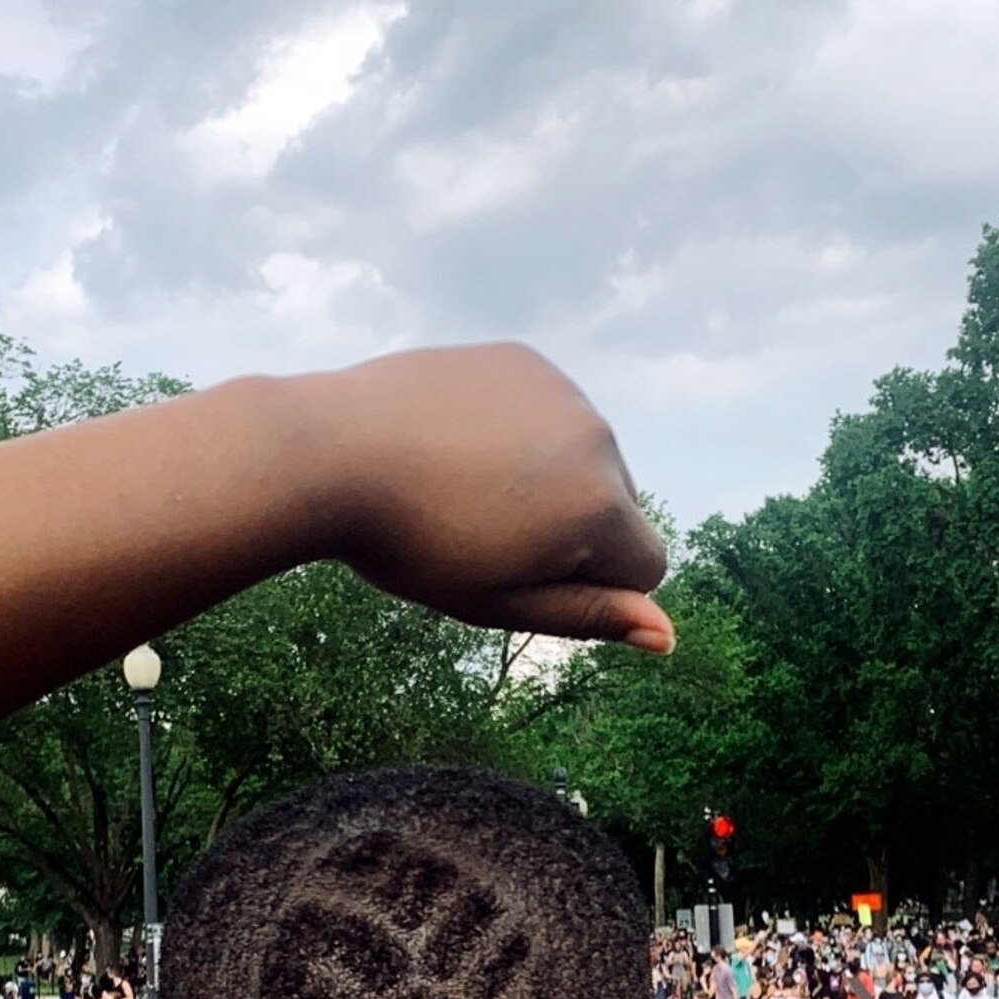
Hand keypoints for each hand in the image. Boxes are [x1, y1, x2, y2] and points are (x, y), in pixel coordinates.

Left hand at [306, 348, 671, 647]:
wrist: (331, 452)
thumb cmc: (412, 544)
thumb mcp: (500, 600)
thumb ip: (589, 615)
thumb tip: (667, 637)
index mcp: (599, 508)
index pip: (646, 567)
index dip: (589, 585)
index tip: (521, 573)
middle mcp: (599, 440)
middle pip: (618, 507)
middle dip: (573, 527)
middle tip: (484, 531)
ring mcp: (563, 392)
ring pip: (582, 456)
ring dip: (548, 476)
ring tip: (464, 486)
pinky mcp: (526, 361)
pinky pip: (548, 411)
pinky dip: (520, 431)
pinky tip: (457, 443)